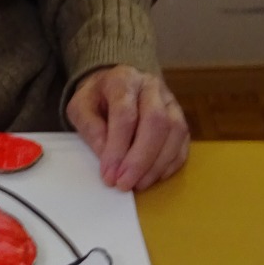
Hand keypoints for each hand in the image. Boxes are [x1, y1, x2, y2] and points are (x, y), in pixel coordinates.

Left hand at [66, 65, 189, 192]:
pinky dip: (170, 164)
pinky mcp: (180, 118)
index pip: (125, 114)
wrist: (114, 86)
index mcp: (123, 79)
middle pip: (156, 122)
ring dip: (157, 164)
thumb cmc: (96, 99)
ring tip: (138, 184)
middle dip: (140, 159)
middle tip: (124, 184)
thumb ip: (90, 128)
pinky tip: (153, 177)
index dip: (118, 147)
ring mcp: (170, 101)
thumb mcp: (80, 108)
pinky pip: (183, 142)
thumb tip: (106, 155)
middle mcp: (152, 87)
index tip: (109, 174)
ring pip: (175, 132)